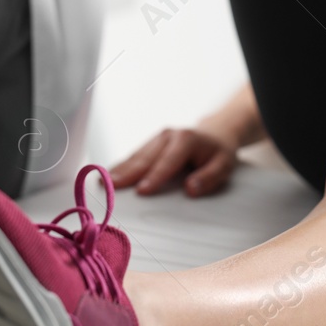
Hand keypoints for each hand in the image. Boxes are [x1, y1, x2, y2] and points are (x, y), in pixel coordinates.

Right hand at [110, 127, 238, 196]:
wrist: (215, 134)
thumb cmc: (218, 152)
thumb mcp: (223, 165)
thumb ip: (208, 178)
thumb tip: (190, 189)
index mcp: (185, 140)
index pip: (167, 162)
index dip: (154, 177)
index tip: (142, 191)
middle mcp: (168, 136)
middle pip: (145, 158)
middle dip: (127, 173)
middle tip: (110, 186)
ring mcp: (157, 138)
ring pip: (136, 156)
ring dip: (119, 169)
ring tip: (102, 181)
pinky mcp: (151, 143)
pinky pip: (135, 155)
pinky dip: (121, 165)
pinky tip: (108, 175)